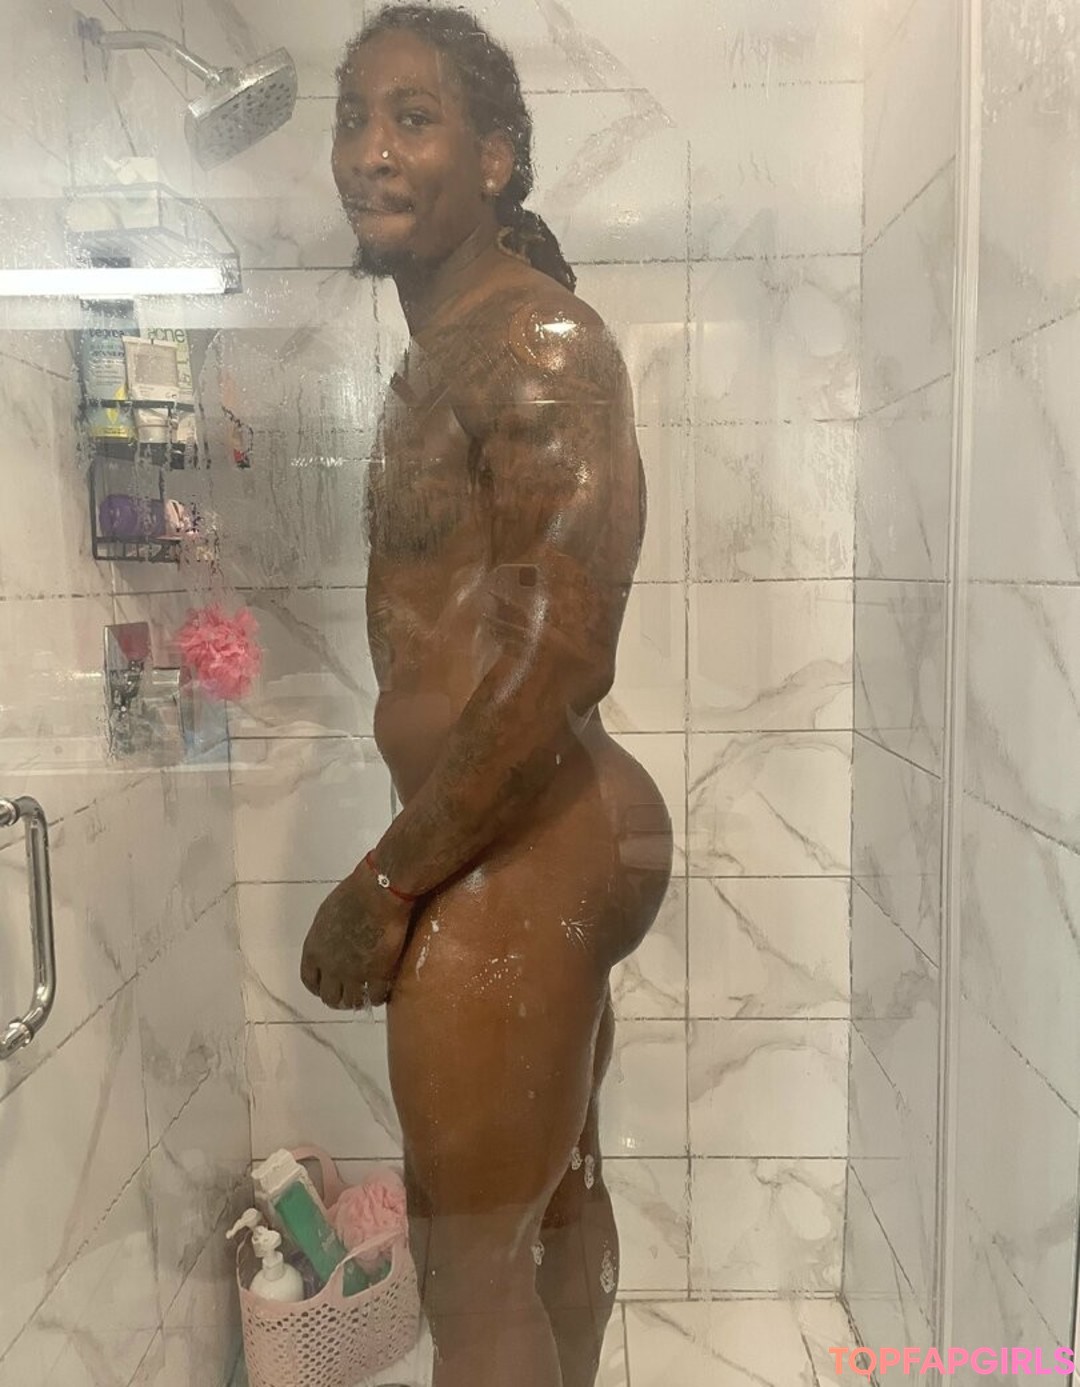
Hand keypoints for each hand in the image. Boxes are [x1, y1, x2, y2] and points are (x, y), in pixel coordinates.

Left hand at [300, 865, 413, 1009]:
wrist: (379, 893)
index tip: (325, 987)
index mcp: (314, 949)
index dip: (318, 986)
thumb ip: (327, 935)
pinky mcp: (377, 975)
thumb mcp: (328, 914)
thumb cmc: (354, 893)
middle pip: (329, 997)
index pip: (309, 980)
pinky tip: (383, 991)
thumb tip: (334, 942)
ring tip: (366, 996)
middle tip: (348, 995)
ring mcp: (354, 973)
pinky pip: (375, 997)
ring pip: (351, 1002)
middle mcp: (330, 966)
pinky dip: (379, 997)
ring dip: (358, 1000)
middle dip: (338, 998)